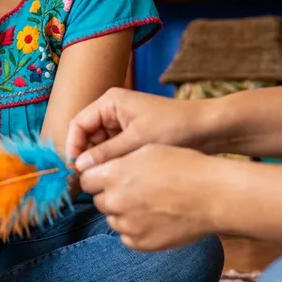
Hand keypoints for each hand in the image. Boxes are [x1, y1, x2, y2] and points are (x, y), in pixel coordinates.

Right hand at [66, 87, 210, 170]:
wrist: (208, 129)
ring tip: (104, 179)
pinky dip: (113, 162)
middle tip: (87, 179)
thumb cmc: (174, 127)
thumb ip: (106, 154)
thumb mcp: (137, 141)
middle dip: (87, 155)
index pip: (78, 124)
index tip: (74, 169)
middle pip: (86, 135)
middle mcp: (112, 110)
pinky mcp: (132, 135)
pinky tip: (117, 175)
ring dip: (100, 161)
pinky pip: (113, 149)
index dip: (73, 146)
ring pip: (99, 145)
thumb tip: (80, 167)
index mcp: (109, 102)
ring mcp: (122, 123)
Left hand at [79, 144, 218, 250]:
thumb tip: (97, 170)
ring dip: (123, 213)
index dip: (95, 177)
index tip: (106, 177)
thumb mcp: (145, 150)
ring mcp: (128, 225)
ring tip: (149, 203)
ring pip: (113, 219)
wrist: (213, 195)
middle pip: (98, 200)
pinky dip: (135, 229)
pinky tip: (154, 218)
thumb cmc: (183, 166)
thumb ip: (116, 161)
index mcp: (113, 175)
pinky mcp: (142, 243)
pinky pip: (127, 236)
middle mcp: (115, 201)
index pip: (84, 180)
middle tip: (133, 189)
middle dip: (110, 194)